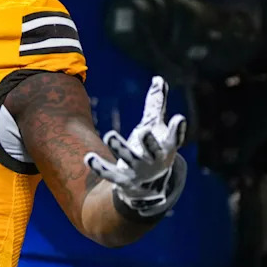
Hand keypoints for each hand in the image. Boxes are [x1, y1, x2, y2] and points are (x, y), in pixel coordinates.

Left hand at [84, 76, 187, 217]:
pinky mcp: (122, 180)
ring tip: (110, 134)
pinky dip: (99, 166)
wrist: (147, 187)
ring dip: (120, 148)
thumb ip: (156, 105)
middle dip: (149, 142)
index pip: (174, 138)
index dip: (177, 129)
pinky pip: (109, 173)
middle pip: (153, 151)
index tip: (179, 118)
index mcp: (166, 146)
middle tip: (144, 131)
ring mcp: (138, 171)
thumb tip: (158, 79)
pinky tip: (88, 157)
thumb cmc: (152, 149)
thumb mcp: (155, 127)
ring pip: (129, 159)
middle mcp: (154, 160)